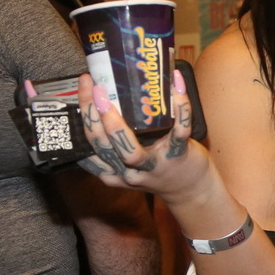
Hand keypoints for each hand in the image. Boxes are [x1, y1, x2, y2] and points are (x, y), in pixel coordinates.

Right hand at [72, 70, 208, 201]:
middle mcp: (128, 172)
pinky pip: (179, 131)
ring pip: (128, 150)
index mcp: (112, 170)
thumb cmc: (157, 170)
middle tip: (90, 84)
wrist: (192, 190)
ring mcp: (153, 165)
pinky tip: (176, 87)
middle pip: (102, 145)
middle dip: (91, 114)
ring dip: (115, 122)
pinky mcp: (178, 156)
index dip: (82, 119)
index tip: (82, 89)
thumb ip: (113, 144)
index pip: (89, 147)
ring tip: (107, 93)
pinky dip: (181, 108)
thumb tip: (101, 102)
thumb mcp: (127, 164)